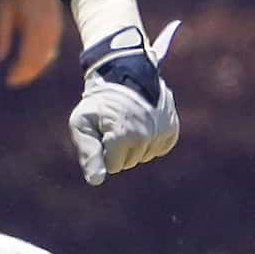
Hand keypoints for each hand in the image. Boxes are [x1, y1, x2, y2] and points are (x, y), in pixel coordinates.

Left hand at [0, 0, 64, 86]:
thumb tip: (0, 57)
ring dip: (36, 67)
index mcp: (34, 26)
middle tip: (14, 80)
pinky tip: (33, 60)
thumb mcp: (2, 9)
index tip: (9, 80)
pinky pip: (53, 47)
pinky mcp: (58, 25)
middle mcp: (49, 29)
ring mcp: (56, 27)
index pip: (29, 57)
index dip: (20, 72)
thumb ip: (2, 34)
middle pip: (41, 60)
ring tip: (22, 74)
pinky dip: (43, 57)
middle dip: (28, 73)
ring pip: (49, 56)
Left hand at [68, 20, 180, 185]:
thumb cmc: (98, 101)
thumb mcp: (82, 123)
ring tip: (128, 120)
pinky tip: (142, 124)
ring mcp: (162, 131)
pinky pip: (160, 148)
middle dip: (119, 148)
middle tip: (113, 124)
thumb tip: (97, 181)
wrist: (122, 73)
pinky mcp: (172, 127)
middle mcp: (147, 136)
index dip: (103, 150)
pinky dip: (150, 140)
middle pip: (130, 163)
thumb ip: (88, 153)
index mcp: (124, 137)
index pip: (113, 166)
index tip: (102, 130)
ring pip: (144, 156)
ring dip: (135, 144)